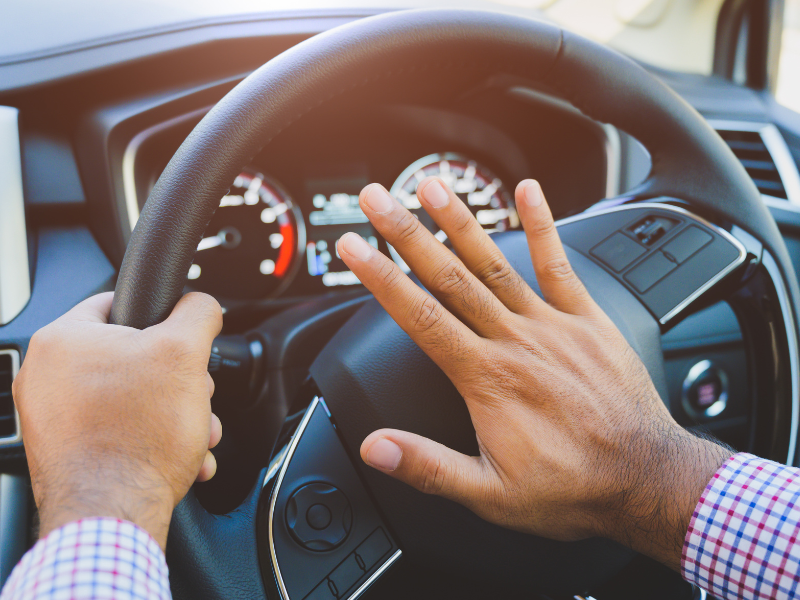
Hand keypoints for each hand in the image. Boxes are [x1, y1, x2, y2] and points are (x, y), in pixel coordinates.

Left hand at [13, 292, 222, 549]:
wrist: (113, 516)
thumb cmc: (136, 439)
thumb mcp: (185, 353)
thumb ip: (197, 312)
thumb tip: (200, 304)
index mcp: (64, 340)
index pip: (119, 303)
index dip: (161, 318)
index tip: (181, 339)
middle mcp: (46, 376)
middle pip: (131, 357)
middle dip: (176, 381)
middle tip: (194, 398)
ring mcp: (51, 418)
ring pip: (129, 398)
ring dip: (171, 413)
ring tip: (193, 433)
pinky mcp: (63, 451)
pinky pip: (115, 430)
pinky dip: (149, 439)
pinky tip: (176, 455)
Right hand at [337, 178, 731, 569]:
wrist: (644, 479)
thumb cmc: (570, 487)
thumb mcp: (490, 494)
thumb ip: (429, 467)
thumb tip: (377, 449)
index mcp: (486, 378)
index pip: (420, 316)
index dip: (381, 278)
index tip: (354, 248)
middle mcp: (514, 341)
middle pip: (449, 278)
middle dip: (407, 234)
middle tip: (378, 199)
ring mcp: (552, 325)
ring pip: (495, 263)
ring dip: (461, 221)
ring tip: (432, 186)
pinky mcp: (587, 320)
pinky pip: (560, 265)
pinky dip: (543, 227)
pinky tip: (529, 192)